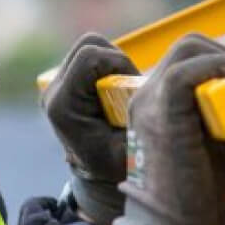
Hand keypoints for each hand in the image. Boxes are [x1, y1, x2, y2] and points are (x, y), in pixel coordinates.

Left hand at [42, 33, 139, 224]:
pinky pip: (88, 57)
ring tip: (124, 90)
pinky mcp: (64, 81)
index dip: (119, 65)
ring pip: (88, 46)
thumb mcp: (134, 148)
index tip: (133, 90)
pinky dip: (108, 66)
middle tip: (131, 89)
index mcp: (63, 105)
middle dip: (116, 61)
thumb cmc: (120, 168)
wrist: (97, 180)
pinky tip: (116, 91)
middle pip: (87, 44)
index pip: (90, 57)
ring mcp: (56, 85)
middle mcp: (53, 91)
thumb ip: (143, 119)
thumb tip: (171, 90)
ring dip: (112, 62)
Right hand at [101, 33, 224, 224]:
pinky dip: (214, 72)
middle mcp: (149, 96)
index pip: (187, 55)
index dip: (220, 60)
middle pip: (188, 44)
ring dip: (224, 61)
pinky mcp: (163, 118)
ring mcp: (152, 104)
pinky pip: (184, 75)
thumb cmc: (191, 201)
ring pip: (187, 50)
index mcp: (158, 102)